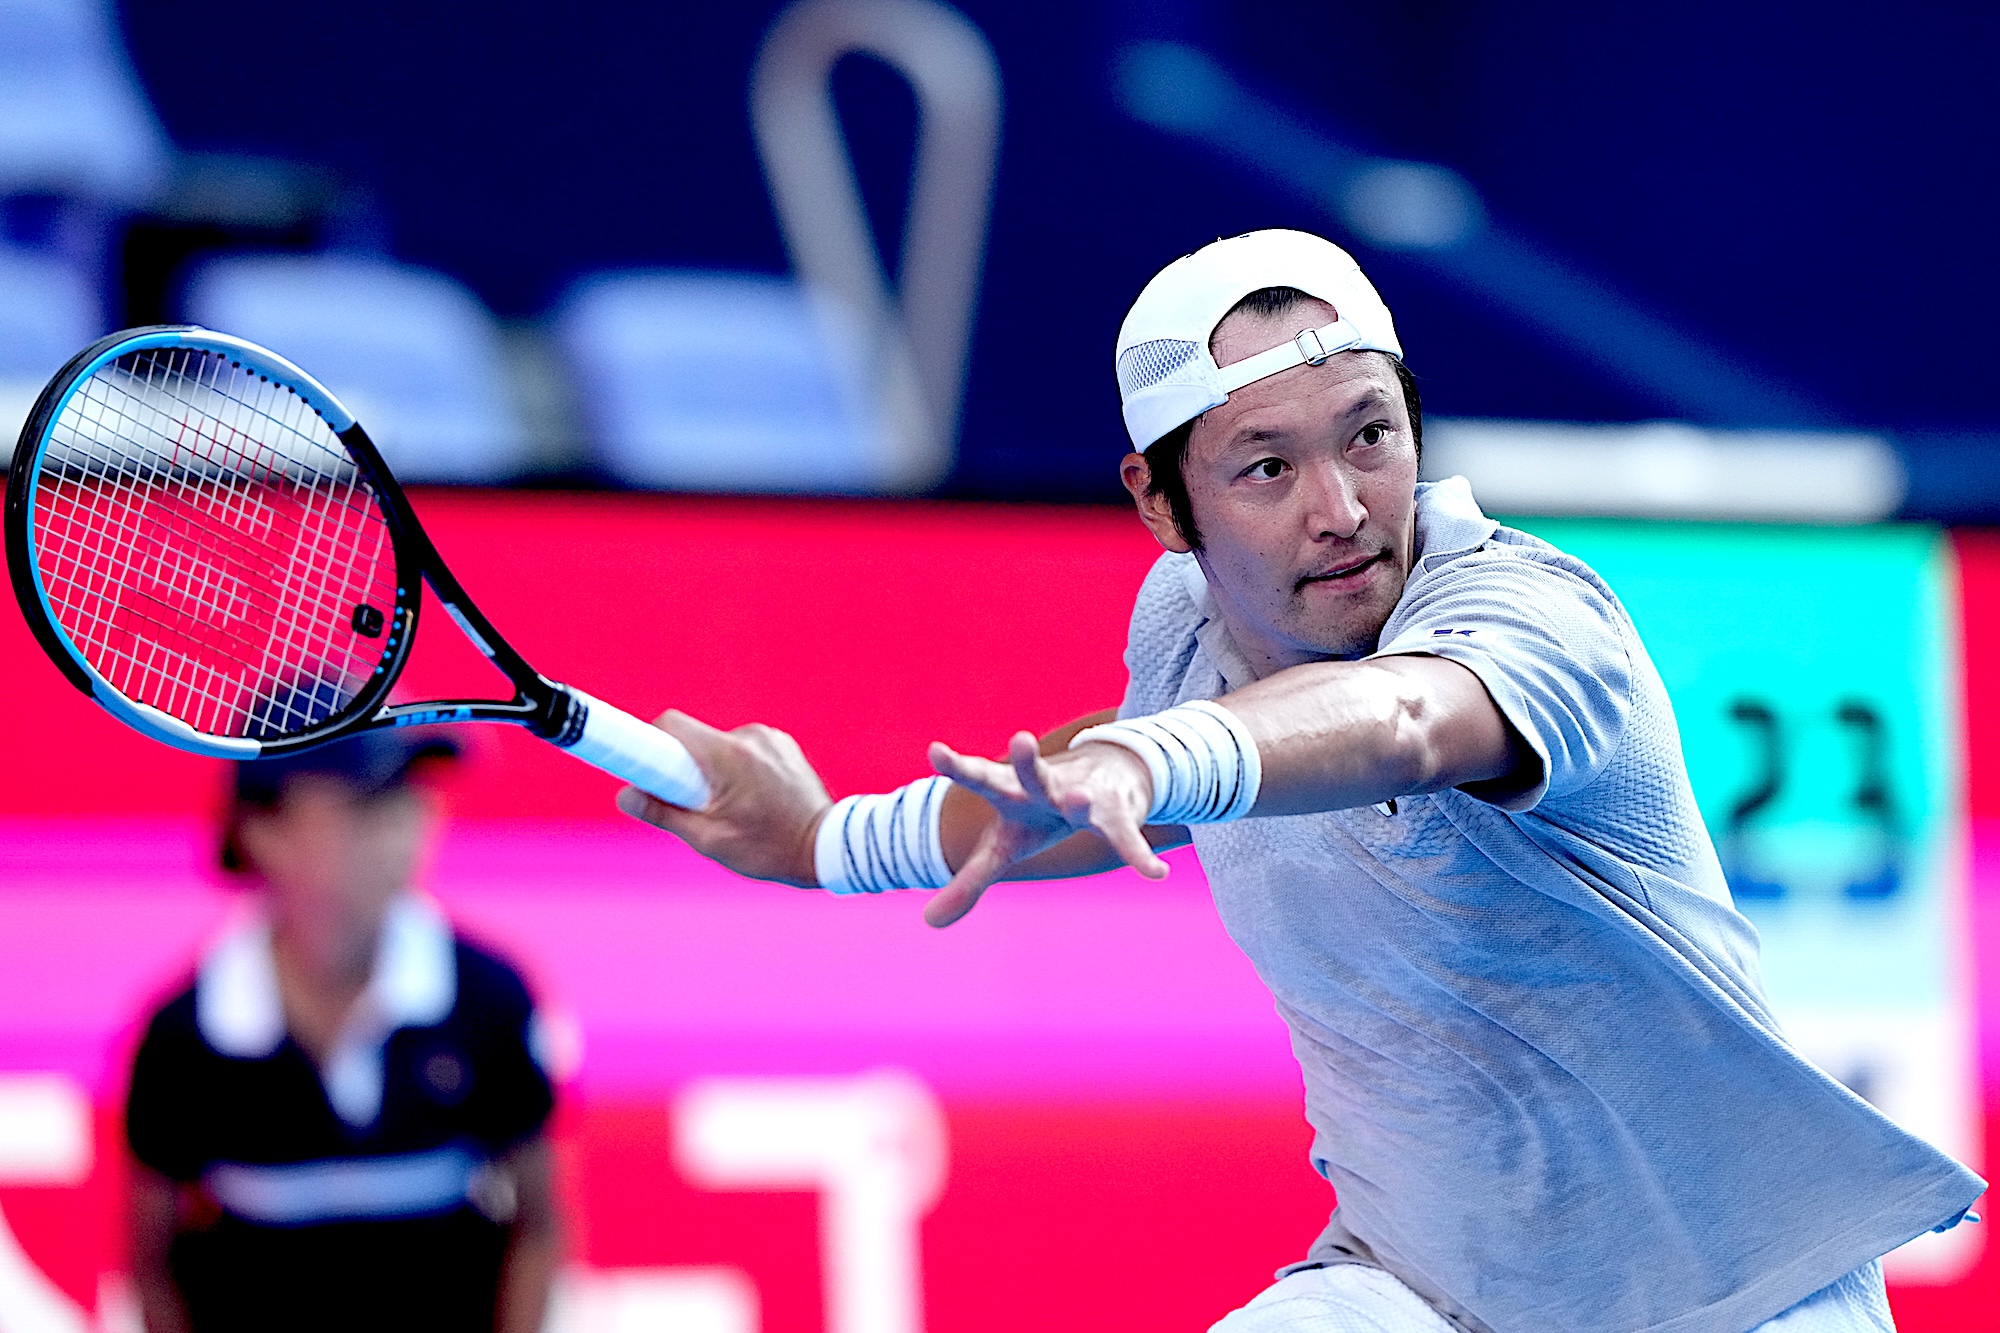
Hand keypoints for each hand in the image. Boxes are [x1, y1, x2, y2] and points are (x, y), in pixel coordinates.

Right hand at [615, 711, 830, 885]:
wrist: (826, 847)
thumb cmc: (768, 849)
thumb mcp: (708, 839)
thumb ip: (663, 814)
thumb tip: (625, 795)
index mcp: (728, 756)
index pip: (672, 725)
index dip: (648, 741)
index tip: (641, 765)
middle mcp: (750, 737)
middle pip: (695, 738)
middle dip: (684, 768)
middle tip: (694, 804)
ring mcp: (770, 738)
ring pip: (718, 745)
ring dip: (714, 771)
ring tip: (733, 808)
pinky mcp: (782, 744)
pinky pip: (743, 749)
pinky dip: (737, 769)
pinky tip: (754, 800)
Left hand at [924, 731, 1167, 926]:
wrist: (1106, 774)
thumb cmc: (1039, 813)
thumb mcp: (1004, 846)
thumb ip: (969, 880)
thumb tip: (928, 922)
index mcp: (1012, 792)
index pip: (980, 777)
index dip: (958, 766)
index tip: (934, 751)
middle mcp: (1045, 789)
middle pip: (1032, 776)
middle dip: (1026, 762)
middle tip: (1019, 739)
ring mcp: (1083, 799)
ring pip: (1080, 799)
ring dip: (1078, 800)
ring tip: (1079, 799)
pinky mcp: (1116, 817)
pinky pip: (1127, 839)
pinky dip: (1139, 856)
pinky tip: (1154, 874)